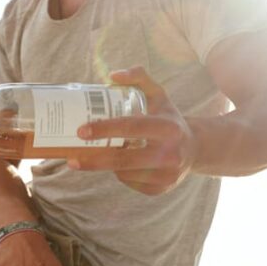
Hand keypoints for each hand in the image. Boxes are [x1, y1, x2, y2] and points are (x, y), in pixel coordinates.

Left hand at [69, 66, 196, 195]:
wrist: (194, 148)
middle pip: (123, 159)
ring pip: (123, 173)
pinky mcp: (161, 189)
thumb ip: (138, 78)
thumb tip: (113, 75)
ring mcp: (167, 175)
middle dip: (94, 159)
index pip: (131, 127)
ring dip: (107, 165)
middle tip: (72, 156)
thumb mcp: (158, 95)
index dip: (104, 129)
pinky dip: (120, 174)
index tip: (82, 131)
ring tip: (96, 156)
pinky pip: (130, 183)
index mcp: (169, 128)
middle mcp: (171, 154)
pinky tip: (118, 165)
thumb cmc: (168, 118)